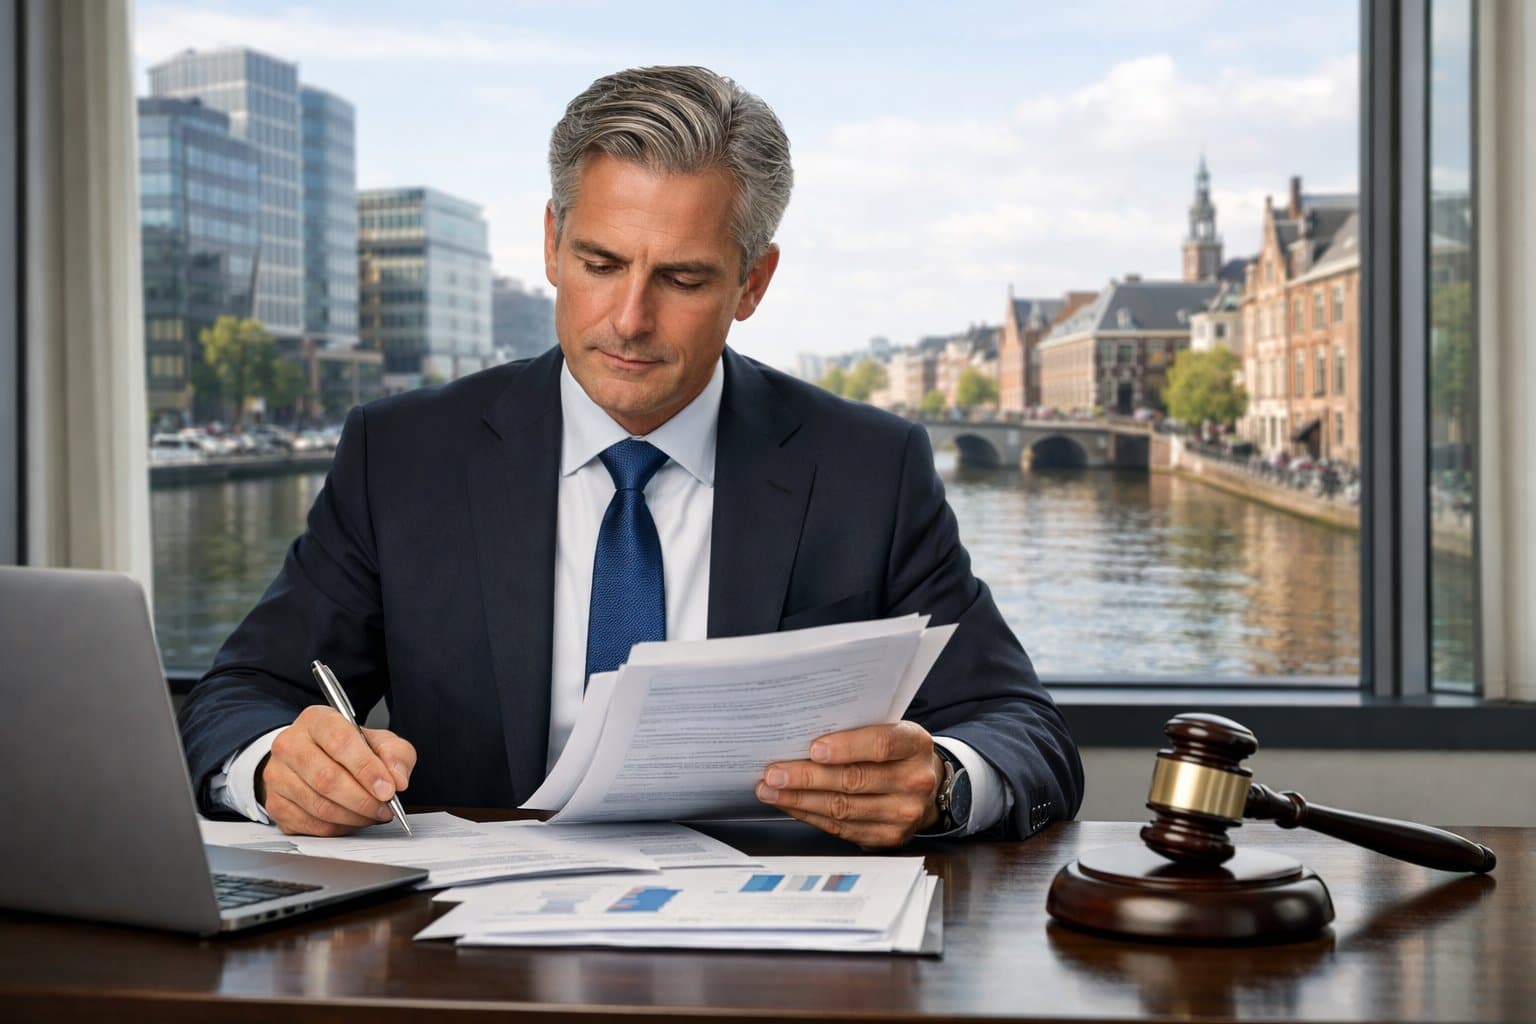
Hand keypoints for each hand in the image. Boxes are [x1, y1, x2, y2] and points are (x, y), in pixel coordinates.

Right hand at [258, 705, 416, 835]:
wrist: (312, 757)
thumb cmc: (346, 748)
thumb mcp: (377, 741)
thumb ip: (395, 754)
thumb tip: (398, 779)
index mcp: (316, 720)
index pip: (340, 742)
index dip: (367, 769)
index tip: (388, 789)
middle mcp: (290, 745)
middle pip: (327, 778)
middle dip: (363, 799)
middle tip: (385, 808)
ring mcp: (278, 776)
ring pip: (319, 805)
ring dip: (354, 816)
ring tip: (374, 814)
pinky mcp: (275, 804)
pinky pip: (311, 824)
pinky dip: (339, 827)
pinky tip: (353, 820)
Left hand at [756, 721, 942, 848]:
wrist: (926, 785)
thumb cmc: (897, 751)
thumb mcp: (890, 729)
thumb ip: (858, 729)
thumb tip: (803, 733)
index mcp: (915, 745)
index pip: (881, 745)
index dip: (846, 747)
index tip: (813, 748)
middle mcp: (914, 781)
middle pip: (855, 780)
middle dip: (807, 777)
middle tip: (774, 773)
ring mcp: (903, 814)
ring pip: (844, 808)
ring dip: (800, 800)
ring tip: (771, 790)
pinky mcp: (888, 837)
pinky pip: (842, 828)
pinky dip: (810, 816)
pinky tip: (790, 805)